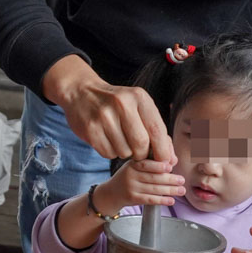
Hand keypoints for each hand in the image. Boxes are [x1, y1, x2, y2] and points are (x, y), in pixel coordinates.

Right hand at [58, 74, 172, 162]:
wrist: (81, 92)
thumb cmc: (116, 103)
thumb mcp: (138, 106)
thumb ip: (155, 129)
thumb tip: (170, 158)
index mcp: (138, 97)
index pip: (157, 130)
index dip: (162, 150)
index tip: (164, 160)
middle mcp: (121, 104)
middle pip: (141, 144)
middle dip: (142, 154)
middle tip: (138, 152)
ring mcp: (104, 116)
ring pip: (124, 151)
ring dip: (125, 153)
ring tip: (119, 140)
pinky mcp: (90, 129)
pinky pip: (108, 154)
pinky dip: (111, 152)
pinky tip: (107, 140)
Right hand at [98, 159, 184, 210]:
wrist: (112, 192)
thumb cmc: (129, 177)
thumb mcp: (134, 166)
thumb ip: (151, 163)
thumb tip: (172, 161)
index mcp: (132, 165)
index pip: (146, 164)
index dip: (158, 166)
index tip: (170, 167)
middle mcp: (130, 175)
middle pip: (153, 178)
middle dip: (170, 179)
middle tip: (182, 180)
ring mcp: (131, 188)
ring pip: (154, 189)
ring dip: (170, 190)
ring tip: (181, 190)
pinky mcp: (133, 198)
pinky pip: (150, 200)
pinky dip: (162, 200)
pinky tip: (171, 200)